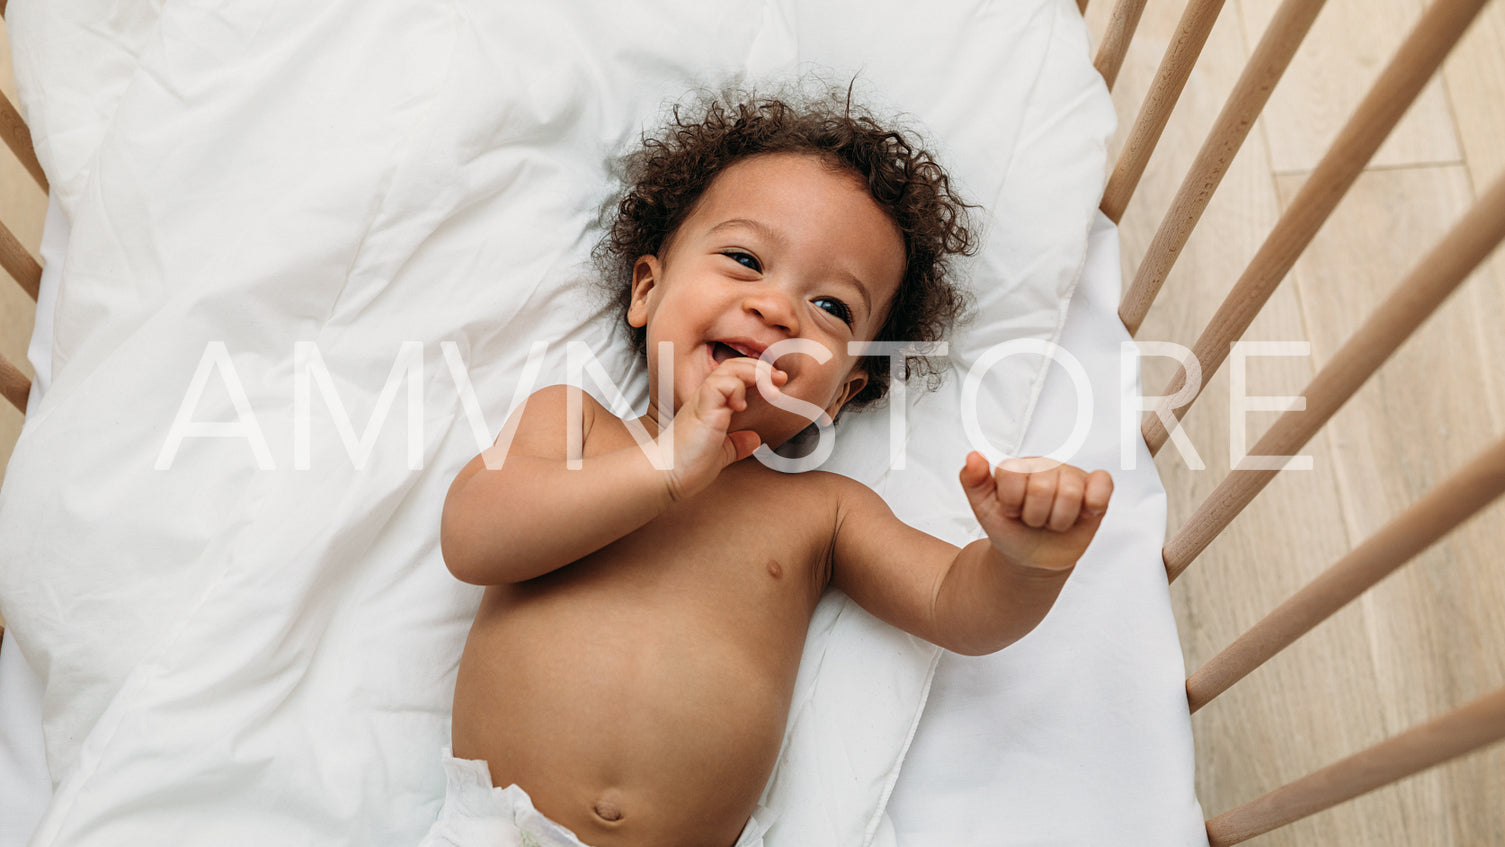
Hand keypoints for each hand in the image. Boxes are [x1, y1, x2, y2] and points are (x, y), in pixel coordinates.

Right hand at [659, 357, 786, 501]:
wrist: (664, 475)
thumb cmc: (686, 466)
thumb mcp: (721, 454)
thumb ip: (736, 444)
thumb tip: (754, 440)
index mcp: (711, 405)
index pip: (734, 375)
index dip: (757, 374)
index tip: (777, 383)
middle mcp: (706, 398)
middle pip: (734, 365)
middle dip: (761, 368)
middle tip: (780, 378)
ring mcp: (703, 401)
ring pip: (729, 369)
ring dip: (754, 373)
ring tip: (770, 386)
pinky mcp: (701, 409)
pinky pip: (719, 385)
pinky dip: (736, 388)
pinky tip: (741, 405)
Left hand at [959, 452, 1112, 571]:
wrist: (1032, 558)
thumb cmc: (1011, 530)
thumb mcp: (983, 509)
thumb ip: (972, 481)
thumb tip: (974, 456)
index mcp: (1018, 466)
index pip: (1013, 473)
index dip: (1011, 502)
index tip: (1011, 511)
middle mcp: (1046, 466)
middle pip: (1042, 487)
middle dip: (1035, 515)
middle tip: (1034, 520)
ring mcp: (1072, 475)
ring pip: (1069, 493)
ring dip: (1058, 520)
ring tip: (1052, 521)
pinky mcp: (1096, 488)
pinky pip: (1103, 484)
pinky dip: (1093, 503)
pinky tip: (1082, 514)